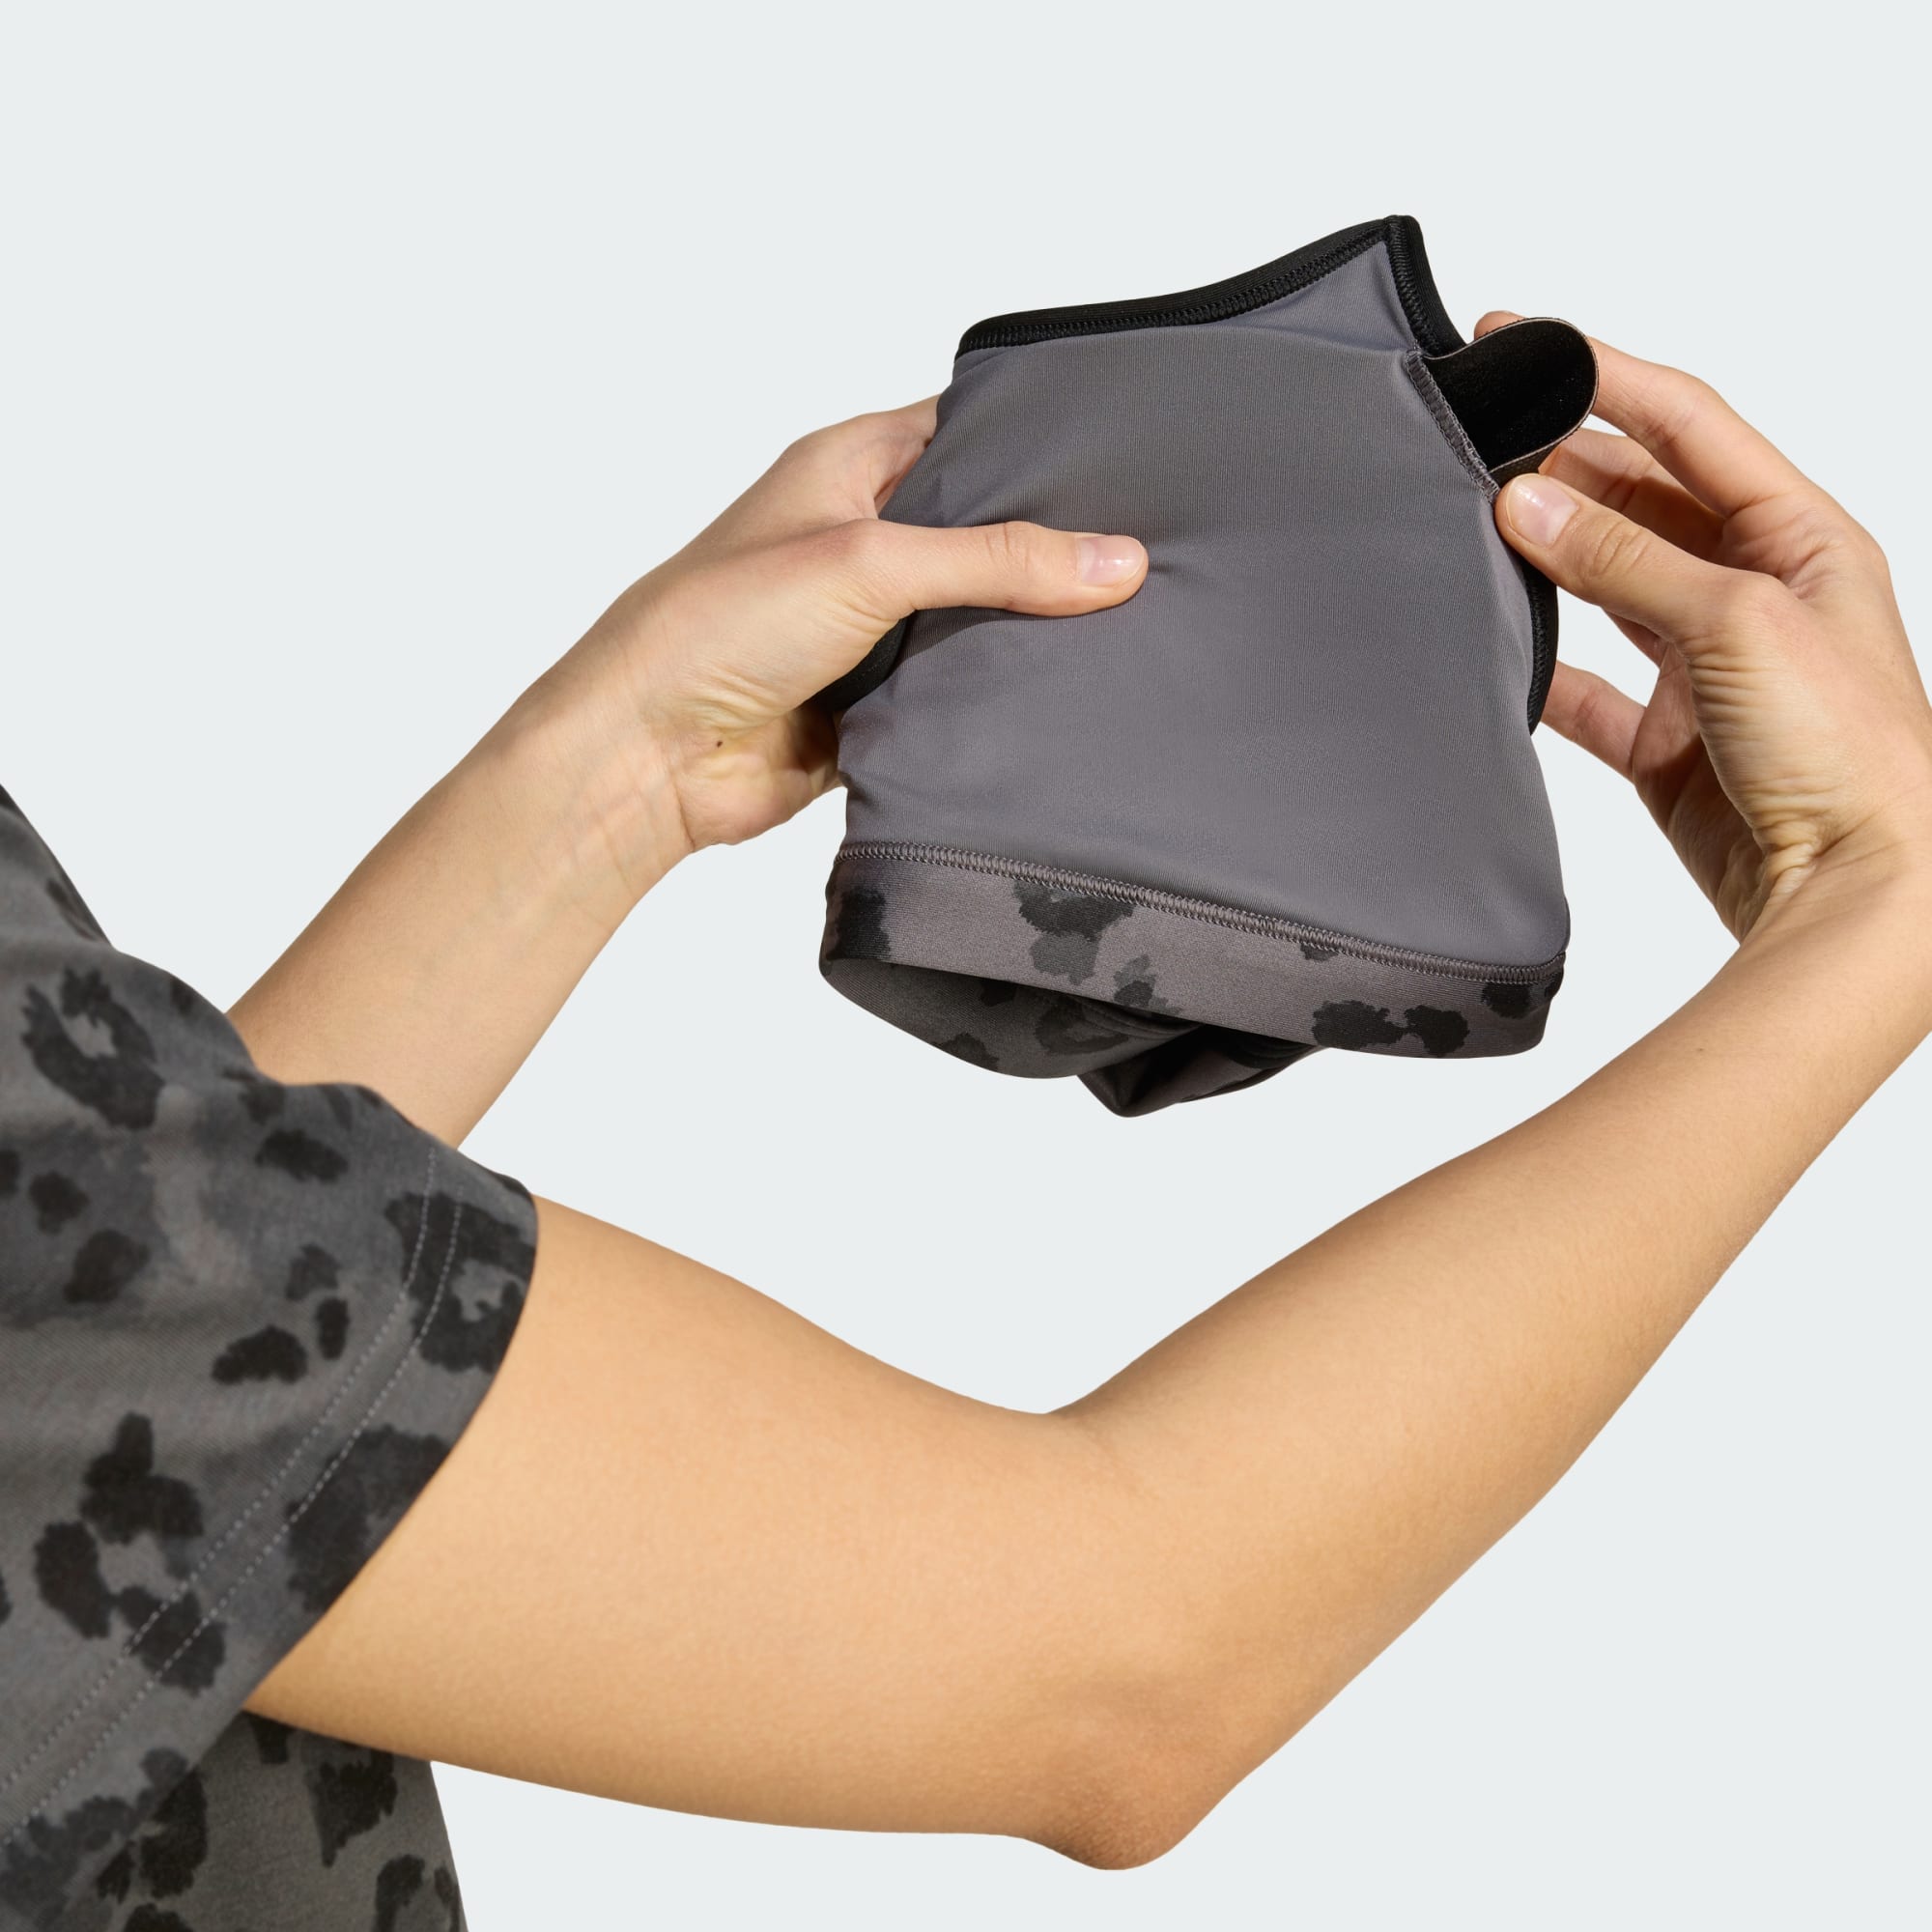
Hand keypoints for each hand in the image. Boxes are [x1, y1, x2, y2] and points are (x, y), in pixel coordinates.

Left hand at [514, 400, 1147, 895]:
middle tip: (1154, 552)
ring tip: (1135, 627)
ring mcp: (872, 625)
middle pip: (986, 532)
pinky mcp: (878, 703)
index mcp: (852, 467)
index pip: (968, 432)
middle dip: (1054, 548)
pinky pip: (961, 694)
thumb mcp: (872, 562)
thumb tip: (1117, 560)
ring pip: (979, 619)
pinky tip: (1068, 700)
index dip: (1042, 442)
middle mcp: (864, 538)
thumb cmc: (719, 626)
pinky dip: (999, 700)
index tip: (1131, 458)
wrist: (649, 757)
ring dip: (1030, 633)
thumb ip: (998, 560)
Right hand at [1485, 317, 1931, 939]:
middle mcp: (1757, 592)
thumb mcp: (1738, 623)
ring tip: (1474, 530)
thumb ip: (1625, 560)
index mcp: (1804, 536)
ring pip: (1608, 587)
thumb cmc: (1853, 756)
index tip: (1519, 341)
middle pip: (1640, 501)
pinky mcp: (1668, 741)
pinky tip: (1498, 651)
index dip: (1604, 374)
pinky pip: (1588, 688)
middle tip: (1475, 453)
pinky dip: (1541, 670)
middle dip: (1561, 470)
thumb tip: (1529, 502)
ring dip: (1547, 561)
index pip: (1688, 424)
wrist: (1858, 892)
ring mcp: (1710, 667)